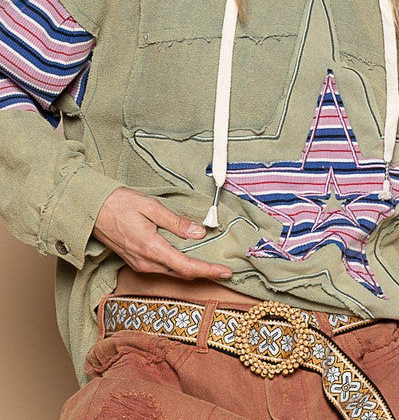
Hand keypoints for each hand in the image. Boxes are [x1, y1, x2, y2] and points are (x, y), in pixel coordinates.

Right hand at [93, 186, 232, 280]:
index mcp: (151, 248)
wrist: (91, 211)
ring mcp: (139, 264)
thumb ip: (176, 222)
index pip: (186, 267)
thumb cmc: (119, 204)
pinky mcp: (136, 262)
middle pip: (181, 274)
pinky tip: (187, 257)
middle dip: (204, 273)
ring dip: (191, 270)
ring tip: (210, 264)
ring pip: (171, 273)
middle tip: (224, 270)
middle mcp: (145, 262)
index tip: (226, 272)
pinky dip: (178, 266)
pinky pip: (162, 268)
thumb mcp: (151, 206)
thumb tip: (199, 232)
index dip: (209, 271)